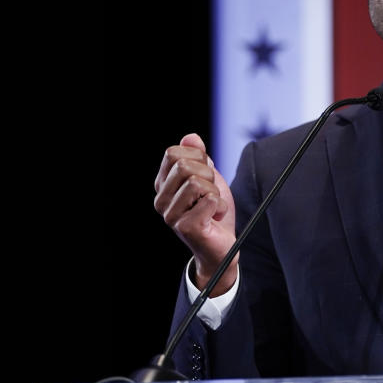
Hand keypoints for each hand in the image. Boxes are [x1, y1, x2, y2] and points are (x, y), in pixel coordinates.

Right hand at [154, 133, 237, 295]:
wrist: (221, 245)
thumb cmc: (213, 210)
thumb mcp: (208, 177)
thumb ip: (199, 157)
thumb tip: (191, 137)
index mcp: (163, 184)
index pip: (174, 153)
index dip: (198, 158)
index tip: (204, 176)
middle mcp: (161, 200)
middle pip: (185, 166)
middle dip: (208, 176)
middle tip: (210, 194)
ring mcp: (170, 215)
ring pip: (198, 183)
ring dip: (215, 193)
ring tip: (212, 207)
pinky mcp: (186, 227)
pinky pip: (210, 200)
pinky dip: (220, 206)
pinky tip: (214, 218)